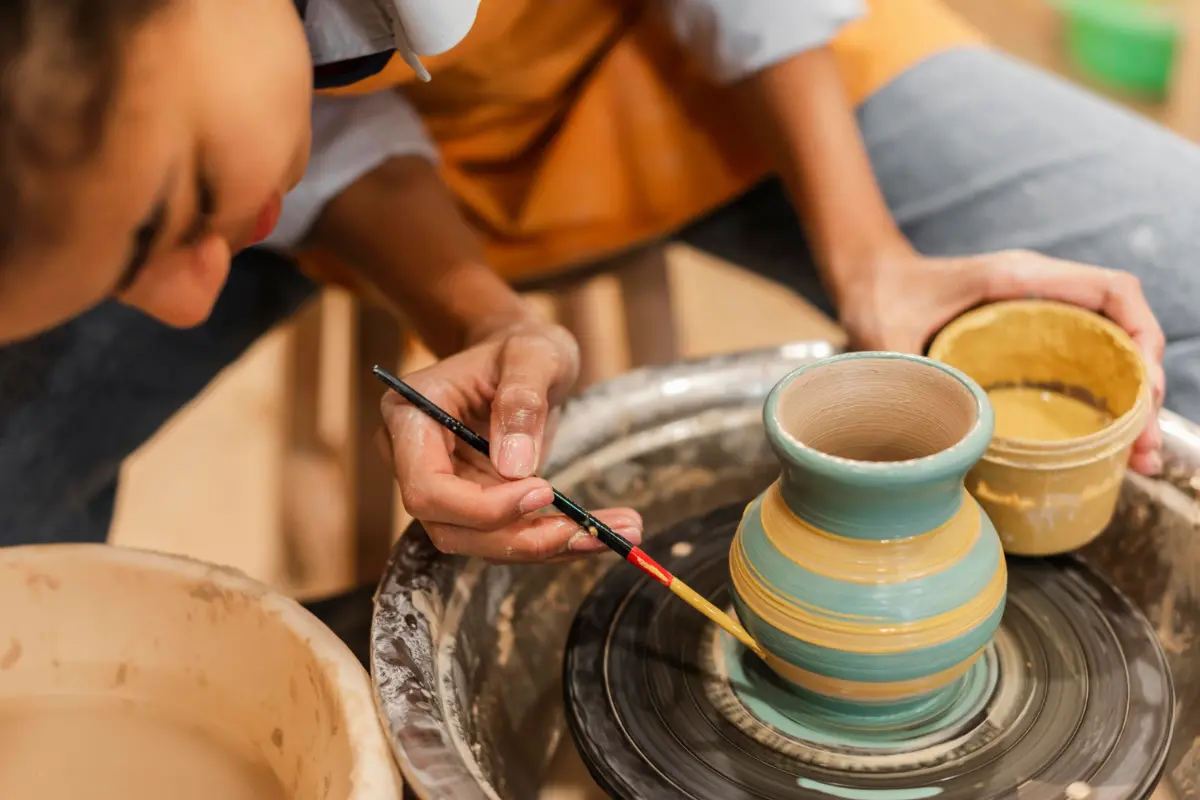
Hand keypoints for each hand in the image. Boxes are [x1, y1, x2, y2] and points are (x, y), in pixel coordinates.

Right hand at [380, 320, 642, 560]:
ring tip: (610, 535)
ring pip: (480, 542)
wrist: (523, 358)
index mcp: (411, 417)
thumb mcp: (532, 353)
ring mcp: (445, 486)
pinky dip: (552, 541)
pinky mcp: (476, 503)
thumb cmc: (521, 346)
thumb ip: (522, 399)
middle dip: (519, 537)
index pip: (426, 487)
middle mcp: (415, 460)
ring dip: (543, 547)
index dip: (480, 505)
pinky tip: (598, 533)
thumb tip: (514, 466)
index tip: (543, 490)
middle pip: (450, 527)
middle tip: (588, 532)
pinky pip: (507, 535)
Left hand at [836, 249, 1165, 475]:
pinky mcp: (1029, 339)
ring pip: (1108, 350)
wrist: (868, 280)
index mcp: (1018, 277)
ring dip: (1130, 401)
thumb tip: (933, 432)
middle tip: (1143, 446)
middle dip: (1144, 386)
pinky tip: (1106, 445)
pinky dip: (1101, 401)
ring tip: (1137, 458)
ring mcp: (1039, 315)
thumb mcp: (887, 335)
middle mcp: (1040, 291)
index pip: (1109, 291)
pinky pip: (1082, 364)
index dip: (1141, 336)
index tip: (1145, 390)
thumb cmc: (880, 296)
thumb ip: (906, 372)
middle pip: (1121, 329)